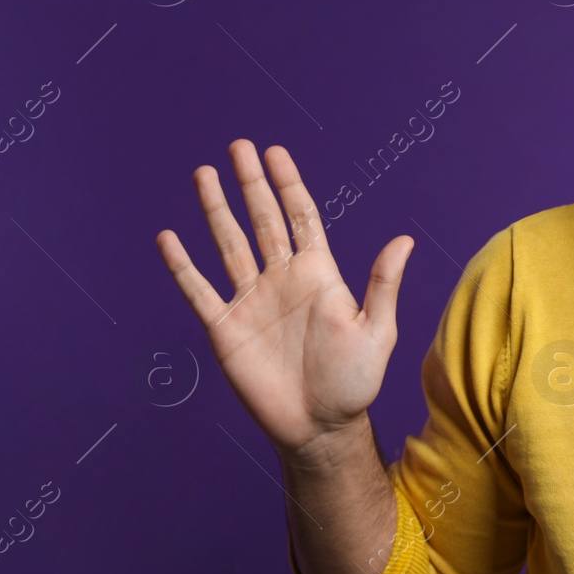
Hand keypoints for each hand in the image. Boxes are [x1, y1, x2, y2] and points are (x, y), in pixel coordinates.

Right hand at [155, 139, 413, 456]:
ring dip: (216, 211)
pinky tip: (169, 238)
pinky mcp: (226, 329)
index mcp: (319, 274)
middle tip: (239, 146)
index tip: (276, 152)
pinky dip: (183, 266)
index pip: (301, 217)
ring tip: (204, 174)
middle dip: (251, 184)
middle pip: (263, 220)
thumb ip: (383, 284)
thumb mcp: (377, 331)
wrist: (320, 427)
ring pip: (229, 245)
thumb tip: (405, 239)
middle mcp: (282, 280)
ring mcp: (251, 302)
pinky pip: (200, 291)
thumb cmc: (354, 382)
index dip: (288, 184)